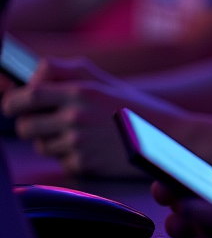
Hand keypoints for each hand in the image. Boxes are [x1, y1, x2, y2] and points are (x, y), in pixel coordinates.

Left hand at [1, 60, 173, 175]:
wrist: (169, 137)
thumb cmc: (137, 108)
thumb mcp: (105, 82)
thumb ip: (67, 73)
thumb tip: (33, 77)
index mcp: (81, 91)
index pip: (27, 96)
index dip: (13, 103)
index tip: (14, 106)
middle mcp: (76, 116)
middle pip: (25, 126)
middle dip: (31, 125)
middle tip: (47, 123)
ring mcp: (78, 142)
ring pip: (40, 146)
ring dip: (51, 141)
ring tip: (79, 134)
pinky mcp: (83, 165)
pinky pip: (60, 161)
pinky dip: (70, 156)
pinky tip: (92, 148)